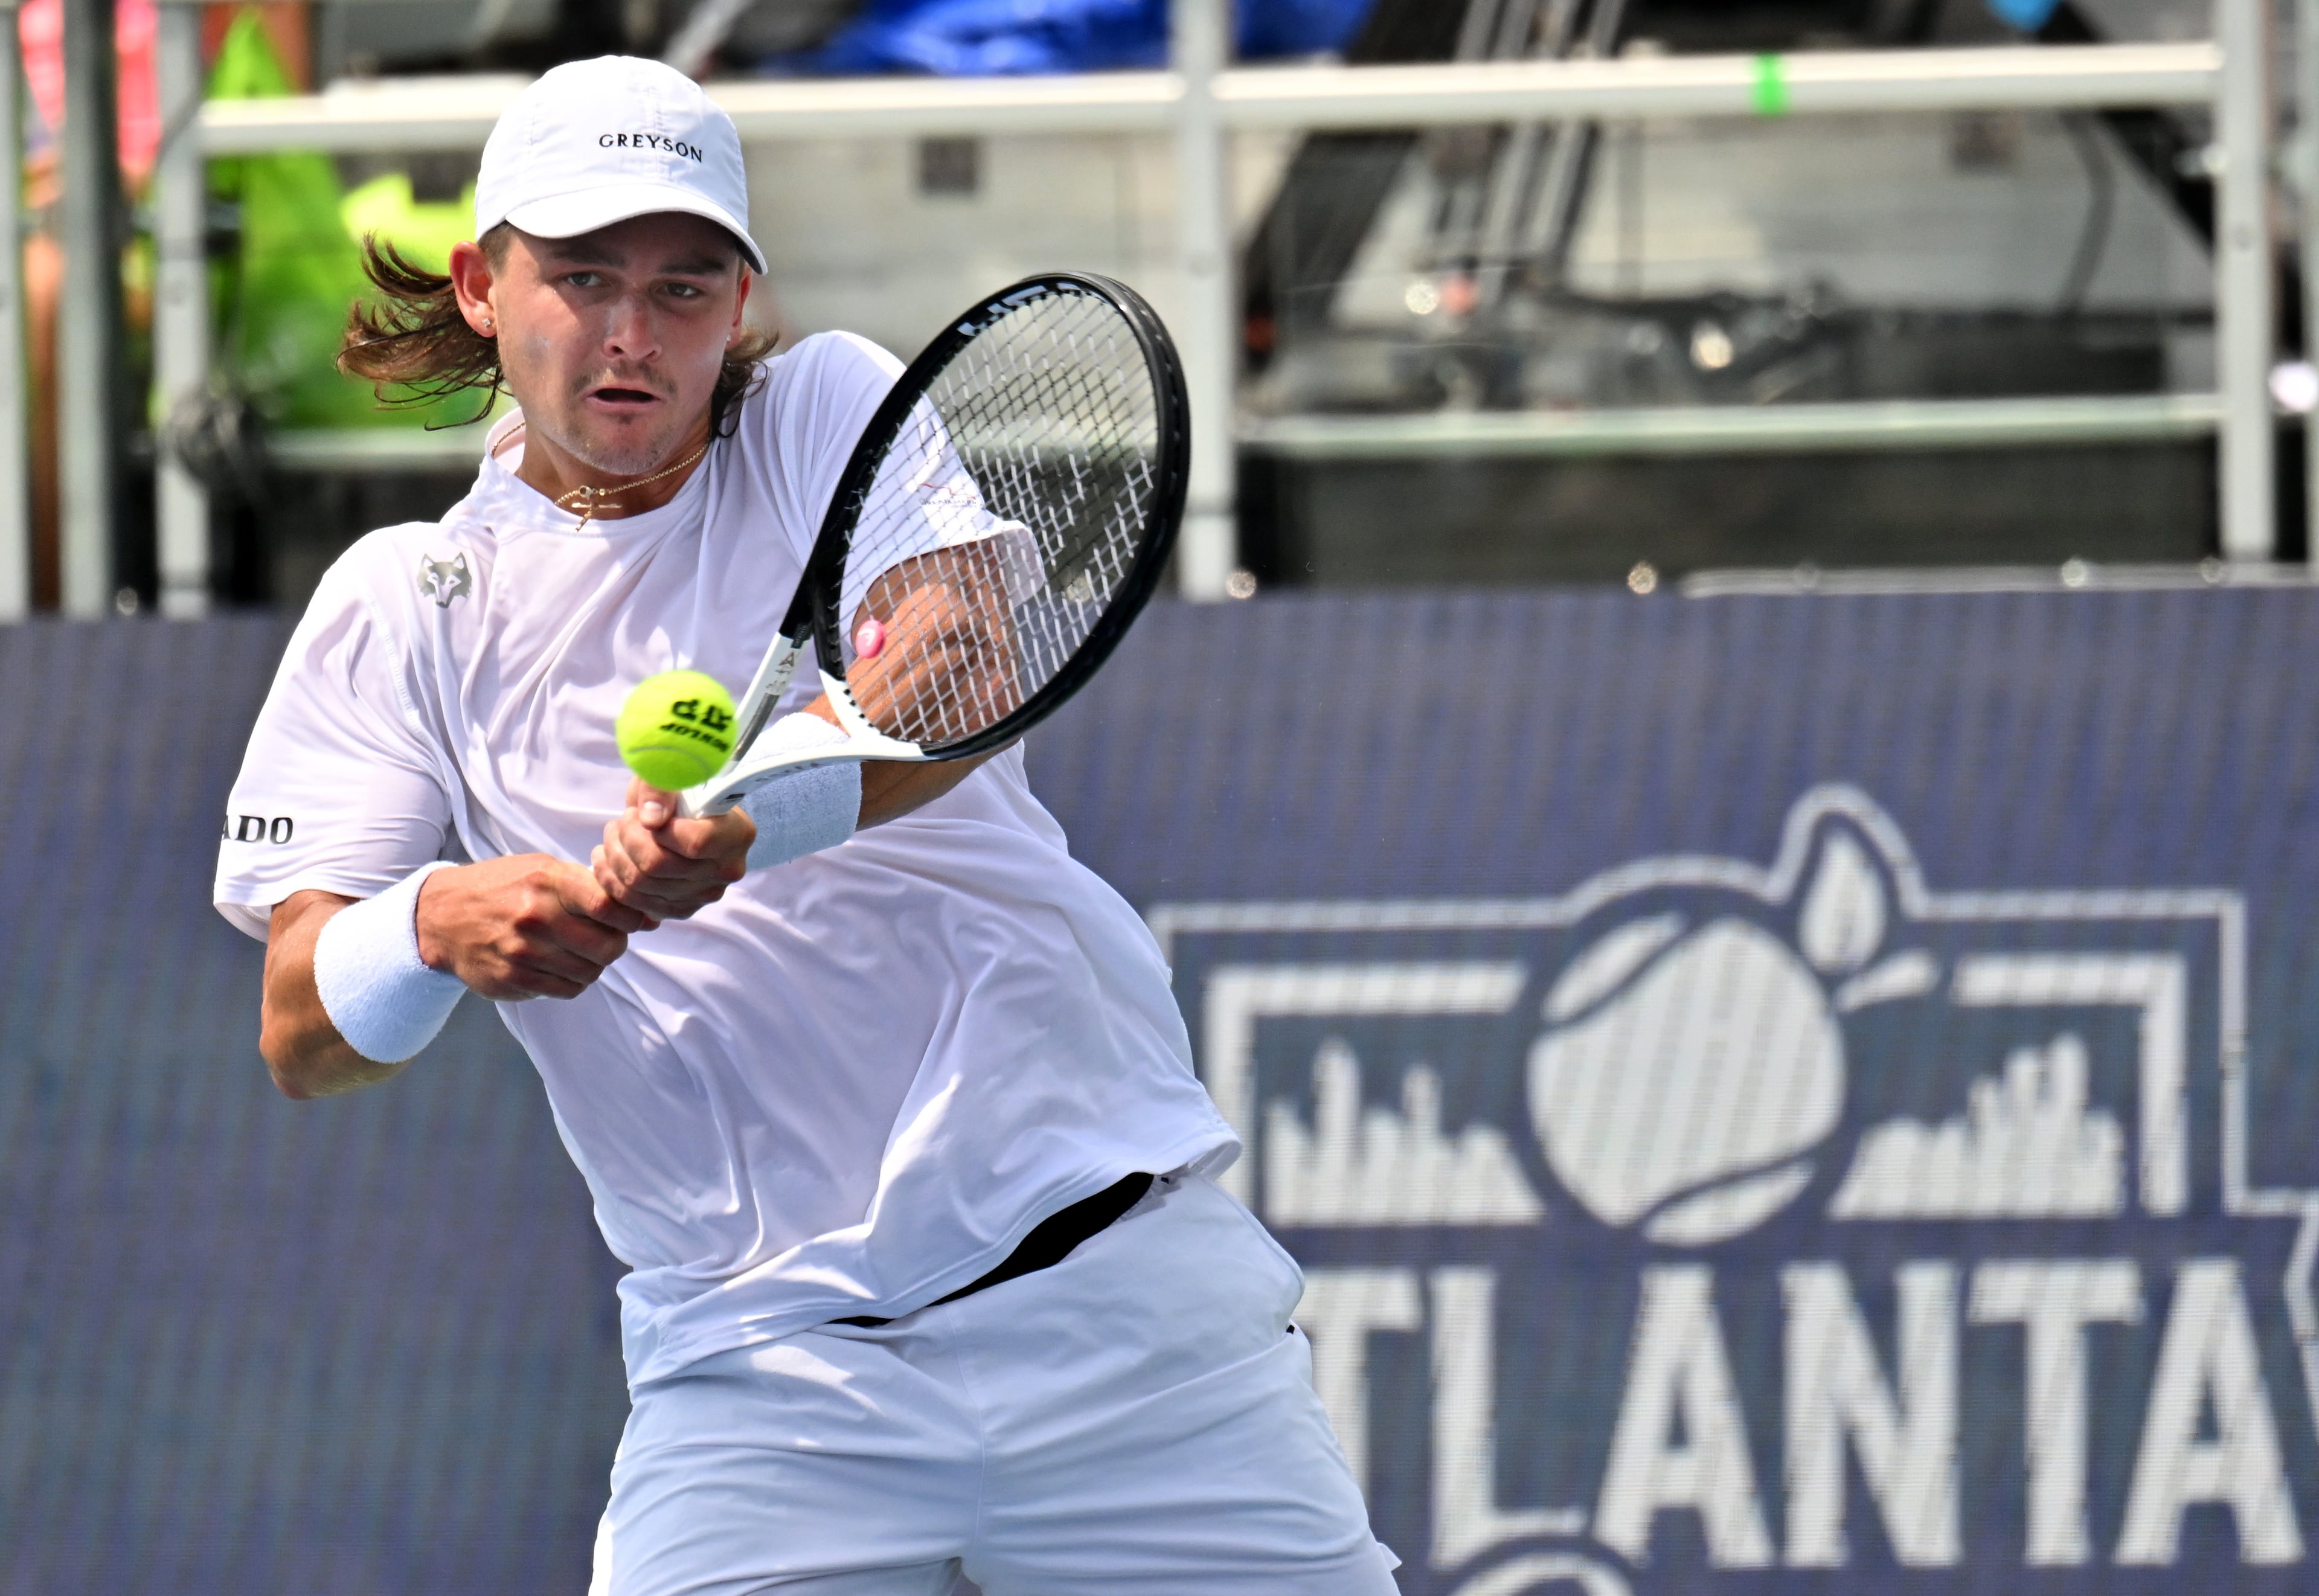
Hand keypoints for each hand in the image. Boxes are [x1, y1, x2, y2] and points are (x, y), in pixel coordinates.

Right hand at [414, 854, 647, 1000]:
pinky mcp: (512, 980)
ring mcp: (521, 951)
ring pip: (590, 972)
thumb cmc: (505, 888)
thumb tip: (650, 916)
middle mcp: (534, 917)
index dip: (631, 918)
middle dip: (616, 945)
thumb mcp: (542, 870)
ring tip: (578, 951)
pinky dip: (573, 981)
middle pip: (607, 946)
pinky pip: (566, 990)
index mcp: (546, 881)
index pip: (608, 905)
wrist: (442, 916)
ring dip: (594, 965)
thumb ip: (592, 887)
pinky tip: (559, 966)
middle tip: (606, 939)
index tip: (632, 920)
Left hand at [592, 779, 755, 921]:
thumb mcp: (669, 771)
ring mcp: (703, 895)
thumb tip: (651, 819)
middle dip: (627, 839)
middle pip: (658, 866)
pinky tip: (609, 857)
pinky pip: (634, 903)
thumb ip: (660, 788)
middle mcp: (726, 870)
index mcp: (736, 834)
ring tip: (614, 835)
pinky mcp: (680, 909)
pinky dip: (612, 880)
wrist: (684, 813)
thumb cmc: (679, 788)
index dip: (659, 829)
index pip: (694, 842)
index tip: (645, 813)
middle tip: (622, 820)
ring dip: (614, 857)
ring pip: (640, 886)